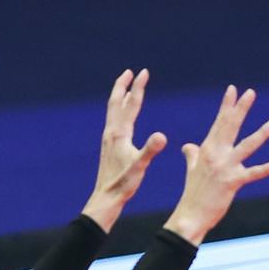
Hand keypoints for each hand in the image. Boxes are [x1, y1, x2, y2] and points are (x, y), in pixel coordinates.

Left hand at [81, 69, 167, 231]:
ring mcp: (109, 139)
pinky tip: (123, 116)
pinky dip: (120, 111)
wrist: (106, 197)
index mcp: (119, 134)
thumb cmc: (123, 184)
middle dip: (124, 85)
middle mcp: (111, 132)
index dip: (138, 87)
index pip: (130, 104)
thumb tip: (162, 136)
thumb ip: (150, 150)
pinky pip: (114, 121)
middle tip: (132, 72)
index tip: (144, 72)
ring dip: (121, 96)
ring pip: (114, 111)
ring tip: (127, 88)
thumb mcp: (140, 167)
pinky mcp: (109, 146)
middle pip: (116, 102)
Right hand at [163, 85, 268, 245]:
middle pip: (231, 126)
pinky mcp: (233, 182)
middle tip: (251, 92)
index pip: (219, 123)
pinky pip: (252, 174)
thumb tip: (187, 146)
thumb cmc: (193, 194)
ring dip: (262, 133)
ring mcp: (225, 167)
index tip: (233, 89)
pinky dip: (265, 169)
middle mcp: (216, 154)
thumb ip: (192, 155)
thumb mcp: (192, 170)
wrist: (190, 215)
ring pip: (247, 146)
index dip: (227, 106)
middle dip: (241, 109)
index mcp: (207, 149)